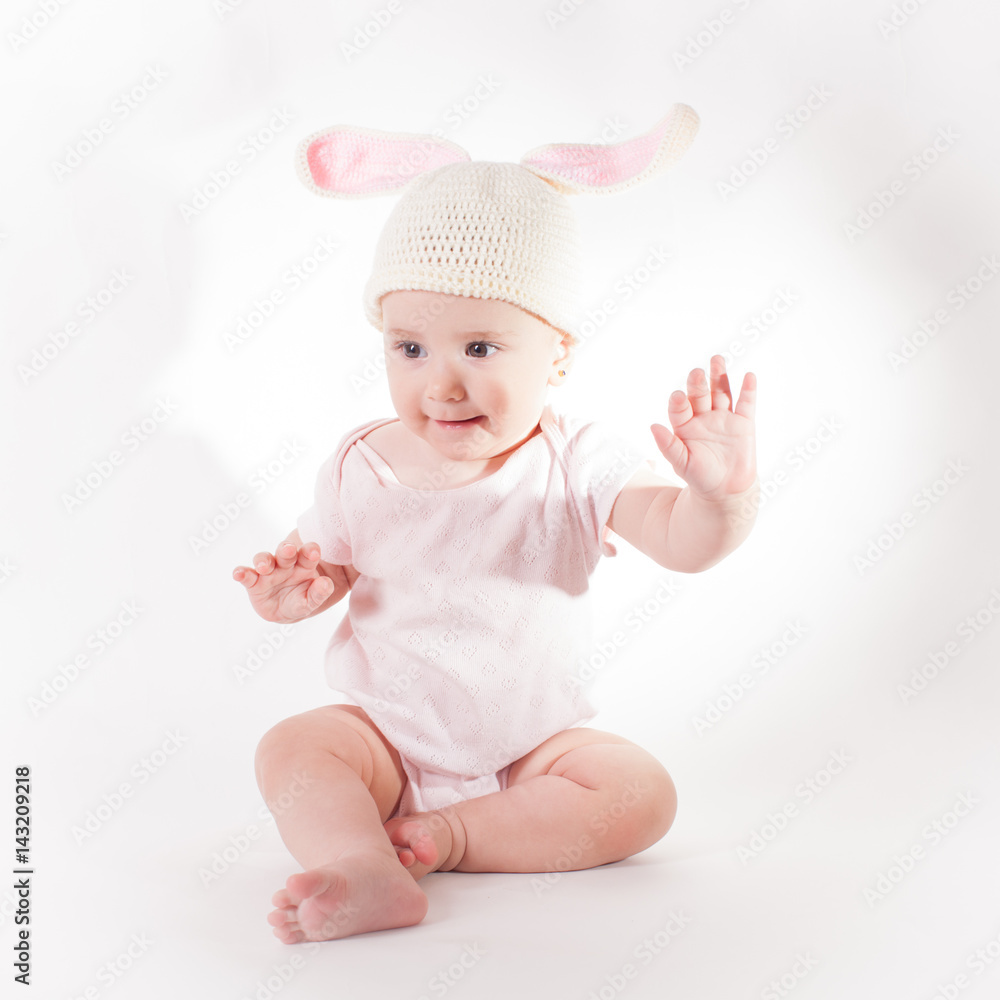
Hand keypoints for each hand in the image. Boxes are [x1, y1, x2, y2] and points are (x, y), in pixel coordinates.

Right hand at [233, 541, 335, 622]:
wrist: (285, 611)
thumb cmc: (301, 600)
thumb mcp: (312, 600)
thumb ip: (320, 592)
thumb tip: (326, 584)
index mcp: (304, 564)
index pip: (308, 553)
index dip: (310, 550)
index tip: (314, 552)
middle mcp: (285, 564)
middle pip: (285, 552)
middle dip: (286, 550)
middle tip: (288, 550)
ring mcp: (268, 571)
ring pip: (264, 559)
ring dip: (263, 560)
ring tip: (263, 566)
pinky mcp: (253, 582)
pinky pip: (246, 575)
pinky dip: (241, 573)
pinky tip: (238, 574)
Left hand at [650, 355, 756, 500]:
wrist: (726, 491)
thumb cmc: (700, 477)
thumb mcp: (682, 464)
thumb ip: (668, 446)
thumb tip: (652, 426)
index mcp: (684, 425)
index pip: (679, 408)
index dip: (678, 402)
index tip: (678, 396)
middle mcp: (703, 417)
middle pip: (700, 394)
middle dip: (698, 383)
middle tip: (697, 373)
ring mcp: (724, 418)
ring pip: (721, 392)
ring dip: (719, 376)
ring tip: (717, 359)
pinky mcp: (744, 423)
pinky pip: (746, 403)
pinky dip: (748, 390)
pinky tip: (749, 376)